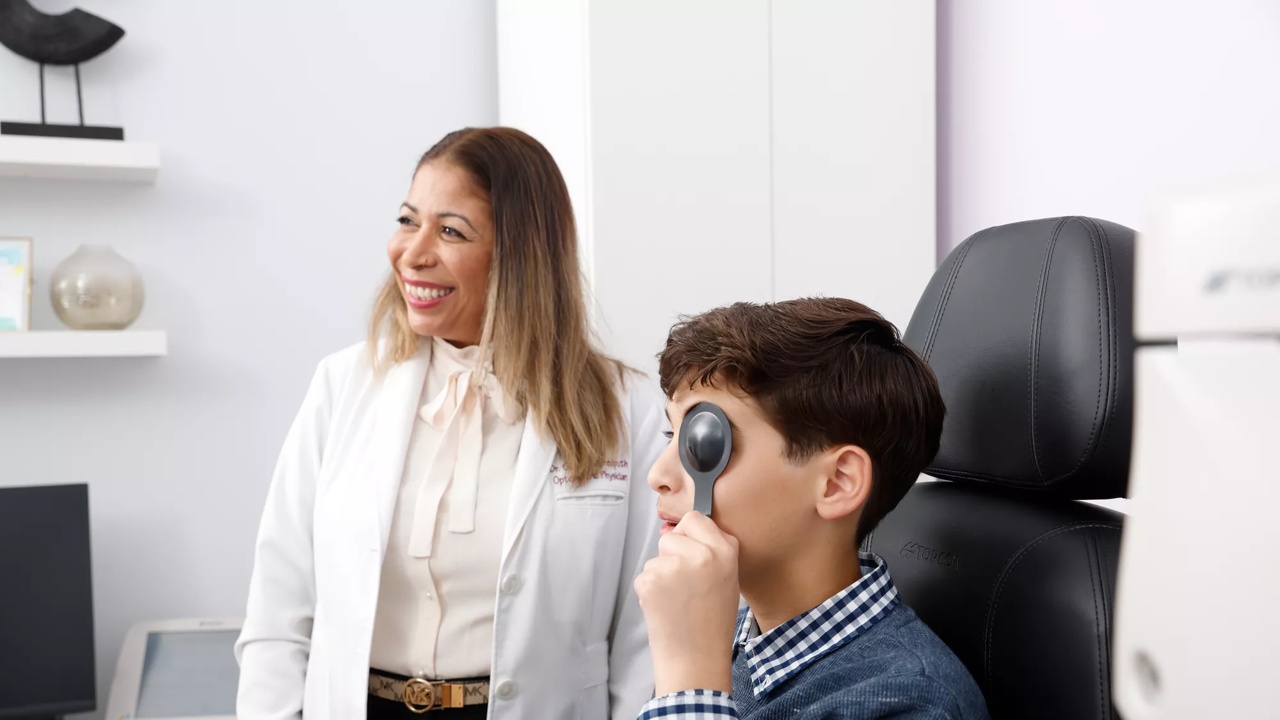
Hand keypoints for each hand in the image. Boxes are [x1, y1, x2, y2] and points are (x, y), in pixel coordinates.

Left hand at [633, 511, 739, 695]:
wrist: (696, 658)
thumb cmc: (713, 622)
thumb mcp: (729, 578)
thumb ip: (713, 549)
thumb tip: (686, 526)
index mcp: (725, 551)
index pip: (694, 518)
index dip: (689, 535)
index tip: (690, 552)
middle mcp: (701, 555)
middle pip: (670, 536)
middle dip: (672, 555)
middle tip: (684, 584)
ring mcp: (674, 567)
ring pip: (656, 558)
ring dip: (661, 575)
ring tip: (677, 600)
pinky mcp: (651, 581)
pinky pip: (645, 576)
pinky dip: (650, 591)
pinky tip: (665, 608)